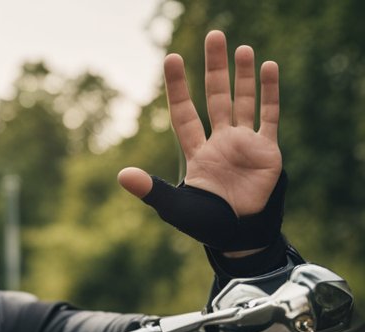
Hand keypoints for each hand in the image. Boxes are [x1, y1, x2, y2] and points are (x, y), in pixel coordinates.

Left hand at [119, 31, 282, 253]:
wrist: (239, 237)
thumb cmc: (206, 224)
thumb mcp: (174, 207)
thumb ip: (151, 190)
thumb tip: (122, 175)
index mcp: (196, 153)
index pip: (183, 112)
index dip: (178, 87)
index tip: (171, 58)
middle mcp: (219, 142)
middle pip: (216, 97)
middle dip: (214, 68)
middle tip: (214, 35)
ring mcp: (244, 144)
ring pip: (243, 100)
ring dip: (242, 75)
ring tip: (240, 48)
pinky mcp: (267, 150)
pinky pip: (269, 115)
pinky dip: (269, 92)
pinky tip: (268, 67)